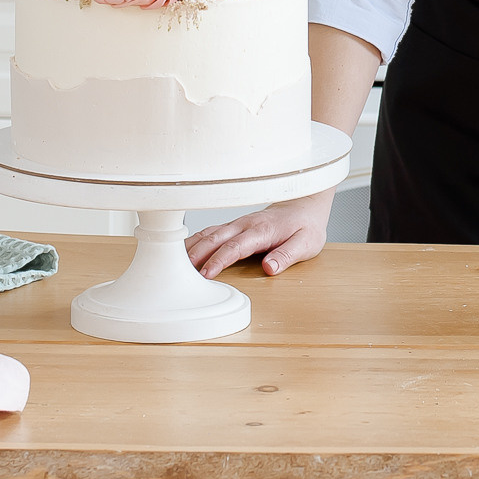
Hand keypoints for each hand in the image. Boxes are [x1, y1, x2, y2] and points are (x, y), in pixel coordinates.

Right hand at [184, 190, 333, 279]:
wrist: (305, 204)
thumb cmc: (306, 226)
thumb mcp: (306, 243)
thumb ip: (288, 255)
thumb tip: (270, 268)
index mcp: (261, 231)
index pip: (235, 247)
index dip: (219, 260)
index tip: (206, 274)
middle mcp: (245, 225)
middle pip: (214, 239)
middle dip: (195, 255)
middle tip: (179, 273)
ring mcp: (238, 224)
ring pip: (208, 233)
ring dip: (190, 247)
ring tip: (172, 263)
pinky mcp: (234, 226)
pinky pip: (210, 231)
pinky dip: (194, 240)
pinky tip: (182, 250)